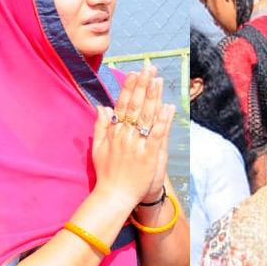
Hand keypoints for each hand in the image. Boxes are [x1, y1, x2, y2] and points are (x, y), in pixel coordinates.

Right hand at [92, 66, 174, 207]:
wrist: (114, 196)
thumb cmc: (107, 174)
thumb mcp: (98, 148)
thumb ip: (101, 126)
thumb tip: (102, 106)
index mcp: (114, 133)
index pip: (122, 105)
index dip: (129, 88)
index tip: (134, 73)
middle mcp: (125, 136)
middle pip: (135, 107)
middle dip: (142, 86)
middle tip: (149, 69)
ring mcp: (137, 145)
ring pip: (146, 117)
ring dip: (153, 98)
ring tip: (158, 81)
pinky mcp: (149, 156)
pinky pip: (157, 135)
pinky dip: (163, 121)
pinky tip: (168, 108)